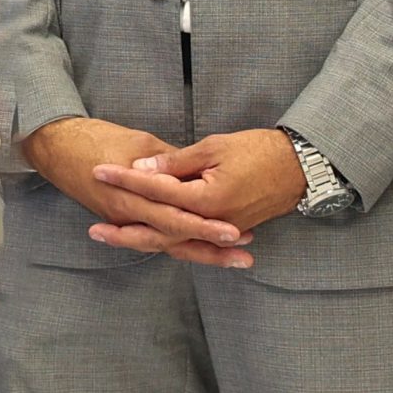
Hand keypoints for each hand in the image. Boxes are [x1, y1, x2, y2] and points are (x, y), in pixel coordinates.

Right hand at [21, 116, 256, 268]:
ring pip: (166, 245)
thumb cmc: (94, 137)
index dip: (206, 227)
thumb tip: (198, 176)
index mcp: (130, 197)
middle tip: (244, 255)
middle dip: (211, 249)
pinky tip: (202, 249)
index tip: (236, 232)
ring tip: (234, 260)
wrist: (54, 145)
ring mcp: (123, 220)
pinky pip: (153, 238)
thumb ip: (170, 162)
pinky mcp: (121, 218)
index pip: (175, 217)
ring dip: (201, 253)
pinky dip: (179, 245)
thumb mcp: (139, 140)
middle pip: (175, 239)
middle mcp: (127, 215)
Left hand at [91, 127, 306, 246]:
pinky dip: (167, 244)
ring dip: (140, 242)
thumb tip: (141, 169)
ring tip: (110, 238)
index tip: (98, 171)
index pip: (156, 190)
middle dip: (123, 230)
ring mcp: (219, 230)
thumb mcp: (213, 148)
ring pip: (173, 243)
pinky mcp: (225, 230)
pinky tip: (146, 241)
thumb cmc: (258, 151)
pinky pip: (191, 243)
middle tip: (92, 230)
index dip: (125, 179)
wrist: (300, 167)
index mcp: (205, 199)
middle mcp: (210, 222)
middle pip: (158, 231)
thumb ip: (175, 163)